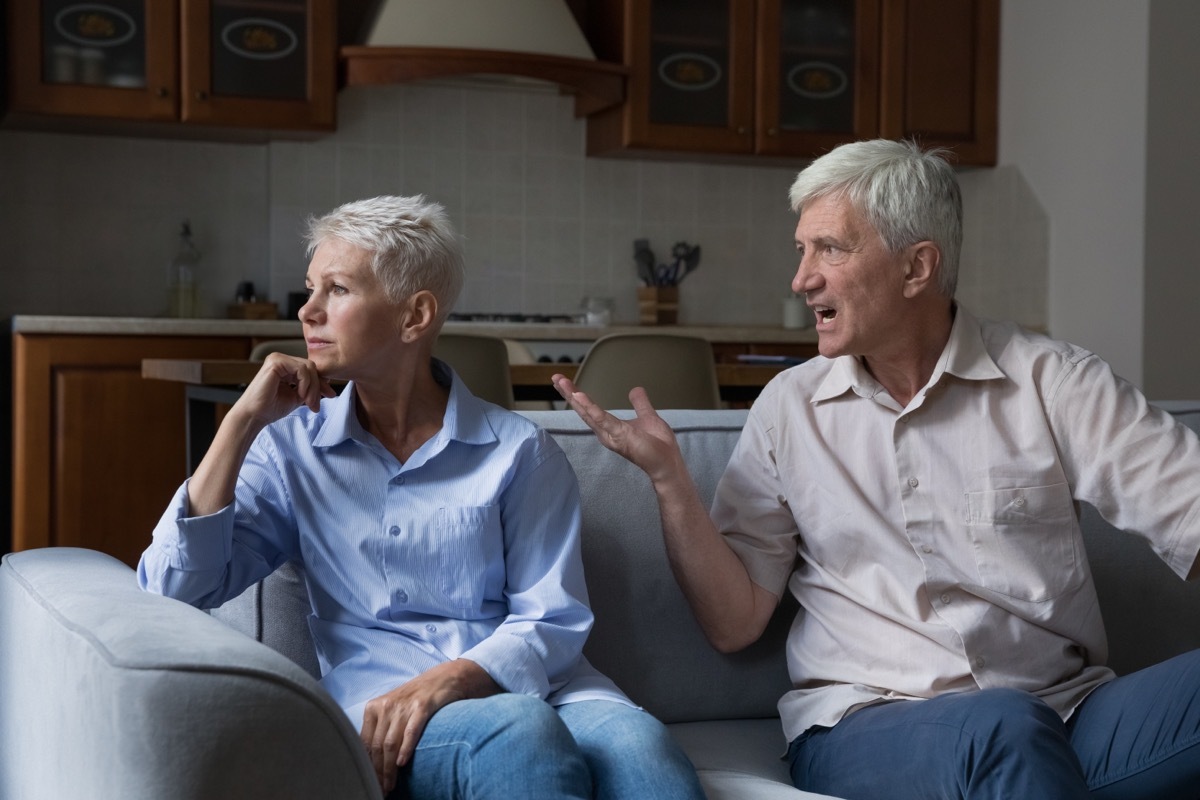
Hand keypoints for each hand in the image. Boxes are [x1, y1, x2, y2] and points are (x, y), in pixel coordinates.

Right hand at [234, 352, 335, 427]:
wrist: (255, 416)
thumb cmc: (271, 408)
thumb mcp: (297, 396)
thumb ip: (310, 387)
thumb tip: (327, 382)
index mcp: (285, 367)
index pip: (310, 369)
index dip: (321, 382)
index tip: (330, 395)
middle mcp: (281, 359)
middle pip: (311, 367)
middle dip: (318, 386)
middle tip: (316, 404)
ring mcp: (277, 359)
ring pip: (308, 367)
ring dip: (313, 387)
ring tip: (308, 402)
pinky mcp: (275, 362)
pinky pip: (301, 369)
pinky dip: (305, 383)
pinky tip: (300, 394)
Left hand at [359, 660, 499, 793]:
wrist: (443, 678)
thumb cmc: (416, 697)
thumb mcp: (393, 709)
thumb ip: (380, 728)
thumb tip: (371, 759)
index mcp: (374, 707)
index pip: (366, 742)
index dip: (367, 765)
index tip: (370, 781)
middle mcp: (387, 706)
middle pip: (378, 746)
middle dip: (378, 771)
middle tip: (381, 788)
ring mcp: (404, 706)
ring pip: (391, 743)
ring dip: (389, 768)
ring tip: (390, 784)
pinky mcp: (422, 706)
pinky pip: (410, 731)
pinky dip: (405, 748)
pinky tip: (402, 763)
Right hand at [551, 375, 684, 484]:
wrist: (668, 462)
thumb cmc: (658, 445)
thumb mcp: (647, 416)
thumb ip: (639, 403)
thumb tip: (635, 389)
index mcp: (610, 428)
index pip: (589, 409)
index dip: (576, 395)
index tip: (564, 382)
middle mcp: (605, 432)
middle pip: (582, 410)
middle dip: (568, 393)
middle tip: (555, 378)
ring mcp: (611, 435)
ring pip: (587, 413)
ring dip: (573, 396)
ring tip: (561, 382)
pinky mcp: (619, 436)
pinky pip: (602, 419)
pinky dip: (590, 408)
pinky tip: (579, 396)